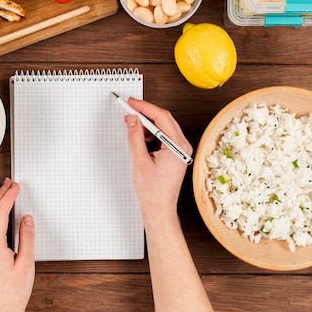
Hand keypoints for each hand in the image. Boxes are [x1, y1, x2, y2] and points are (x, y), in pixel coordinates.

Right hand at [123, 98, 192, 224]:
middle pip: (164, 119)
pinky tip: (140, 138)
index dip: (144, 107)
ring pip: (163, 127)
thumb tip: (131, 119)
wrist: (159, 209)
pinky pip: (163, 137)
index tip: (130, 102)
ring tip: (132, 126)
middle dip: (145, 113)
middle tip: (128, 108)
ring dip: (147, 124)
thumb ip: (135, 137)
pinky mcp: (175, 154)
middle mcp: (182, 146)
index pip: (162, 117)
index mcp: (178, 146)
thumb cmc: (152, 192)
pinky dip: (150, 134)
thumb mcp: (140, 161)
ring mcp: (180, 150)